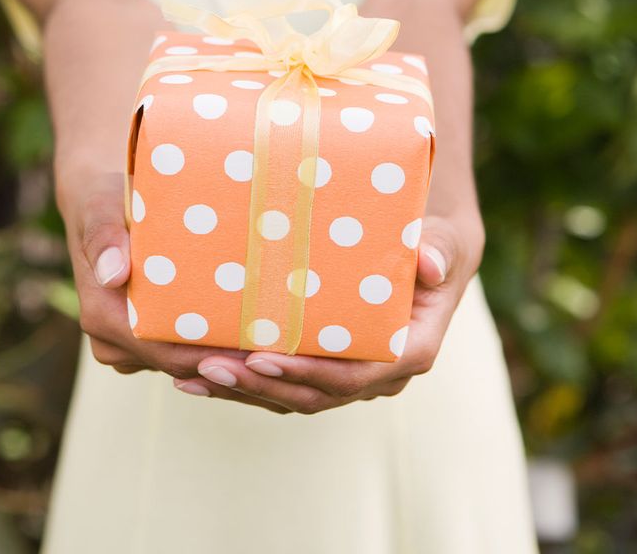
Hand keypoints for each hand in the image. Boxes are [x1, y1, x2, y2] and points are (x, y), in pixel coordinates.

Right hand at [58, 169, 292, 412]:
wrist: (102, 205)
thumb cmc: (105, 201)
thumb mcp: (101, 208)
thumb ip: (105, 237)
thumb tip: (114, 274)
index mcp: (102, 318)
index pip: (165, 351)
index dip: (212, 356)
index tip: (256, 349)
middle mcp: (115, 342)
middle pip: (182, 364)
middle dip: (230, 360)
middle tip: (284, 351)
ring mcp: (132, 347)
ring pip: (187, 363)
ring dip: (229, 357)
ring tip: (281, 345)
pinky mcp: (149, 341)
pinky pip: (186, 352)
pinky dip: (219, 346)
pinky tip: (262, 337)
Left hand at [171, 211, 484, 413]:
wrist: (430, 252)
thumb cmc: (436, 241)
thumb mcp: (444, 238)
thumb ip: (438, 249)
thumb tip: (431, 263)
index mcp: (410, 349)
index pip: (358, 373)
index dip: (310, 372)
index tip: (264, 358)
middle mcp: (381, 373)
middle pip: (317, 393)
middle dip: (261, 385)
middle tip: (210, 367)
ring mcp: (352, 376)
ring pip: (295, 397)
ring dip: (243, 391)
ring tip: (192, 376)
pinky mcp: (327, 369)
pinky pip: (285, 386)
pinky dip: (245, 384)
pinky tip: (199, 376)